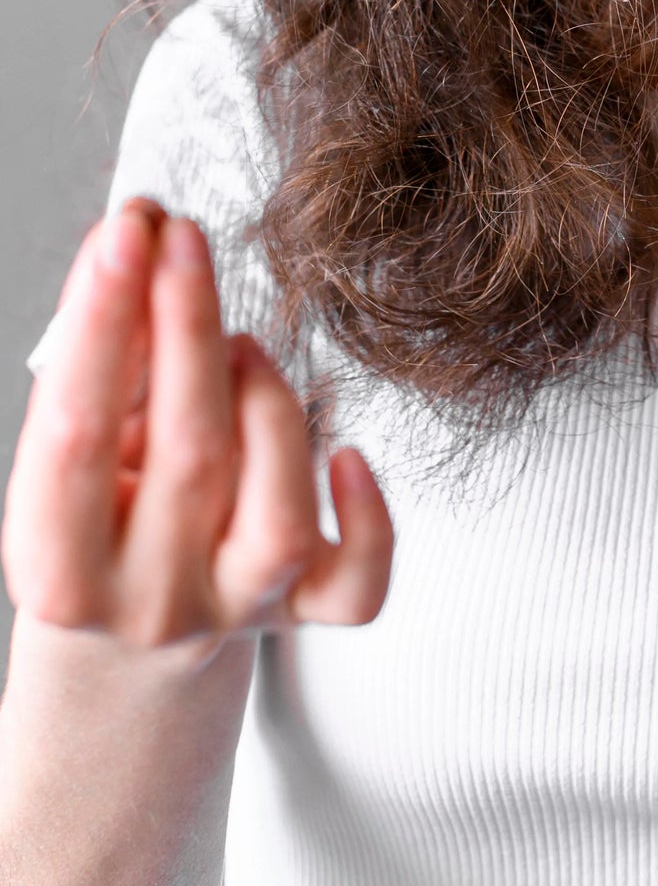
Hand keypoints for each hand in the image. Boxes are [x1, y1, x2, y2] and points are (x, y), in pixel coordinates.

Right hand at [3, 200, 394, 659]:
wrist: (126, 653)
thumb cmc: (96, 525)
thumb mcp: (73, 459)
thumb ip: (103, 365)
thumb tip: (137, 241)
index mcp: (58, 571)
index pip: (76, 434)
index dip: (103, 322)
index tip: (126, 232)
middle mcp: (149, 602)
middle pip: (188, 457)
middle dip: (186, 325)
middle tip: (183, 238)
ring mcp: (234, 612)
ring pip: (279, 514)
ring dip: (268, 404)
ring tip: (240, 344)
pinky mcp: (303, 615)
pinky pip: (357, 583)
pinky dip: (371, 518)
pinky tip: (349, 453)